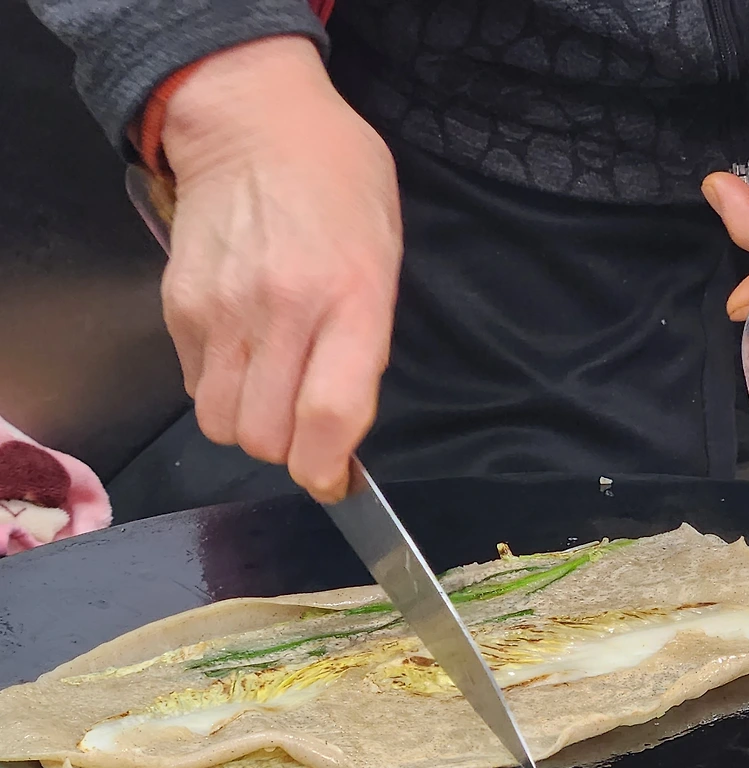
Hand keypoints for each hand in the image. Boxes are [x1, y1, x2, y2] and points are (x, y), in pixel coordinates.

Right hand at [160, 36, 402, 501]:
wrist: (255, 122)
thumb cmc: (340, 189)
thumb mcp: (384, 261)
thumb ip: (368, 346)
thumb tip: (342, 427)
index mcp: (351, 299)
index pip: (329, 415)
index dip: (328, 468)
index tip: (334, 480)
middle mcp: (283, 310)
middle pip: (267, 437)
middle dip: (289, 451)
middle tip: (306, 429)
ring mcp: (223, 309)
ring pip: (223, 425)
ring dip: (250, 427)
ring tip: (272, 393)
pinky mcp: (179, 306)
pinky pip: (196, 388)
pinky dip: (221, 393)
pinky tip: (244, 358)